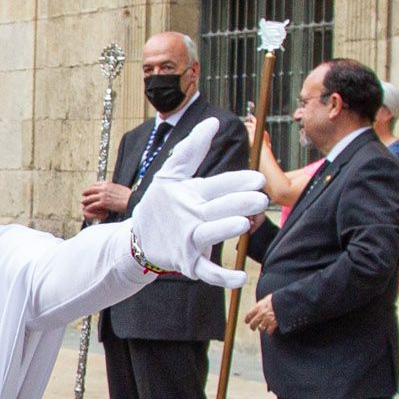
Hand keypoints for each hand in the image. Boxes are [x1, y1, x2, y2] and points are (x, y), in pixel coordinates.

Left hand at [81, 181, 130, 220]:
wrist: (131, 200)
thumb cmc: (128, 195)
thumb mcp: (118, 188)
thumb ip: (112, 188)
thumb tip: (111, 189)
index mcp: (107, 184)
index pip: (95, 184)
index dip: (91, 187)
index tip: (89, 190)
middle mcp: (103, 188)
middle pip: (90, 190)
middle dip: (86, 193)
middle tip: (83, 195)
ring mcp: (103, 195)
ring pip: (90, 198)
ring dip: (85, 201)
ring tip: (83, 202)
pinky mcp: (103, 203)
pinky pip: (93, 205)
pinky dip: (89, 207)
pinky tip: (87, 209)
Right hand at [129, 119, 268, 287]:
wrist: (139, 240)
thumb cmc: (160, 205)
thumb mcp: (170, 175)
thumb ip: (191, 149)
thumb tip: (211, 121)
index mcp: (189, 194)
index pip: (215, 185)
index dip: (236, 182)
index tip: (257, 179)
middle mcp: (189, 217)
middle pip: (216, 208)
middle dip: (237, 203)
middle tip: (259, 199)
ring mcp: (188, 241)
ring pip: (209, 235)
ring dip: (224, 229)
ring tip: (243, 223)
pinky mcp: (188, 263)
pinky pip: (206, 271)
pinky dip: (222, 276)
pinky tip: (242, 277)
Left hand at [243, 294, 278, 333]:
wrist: (285, 301)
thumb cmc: (276, 298)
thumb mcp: (267, 298)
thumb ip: (262, 304)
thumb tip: (260, 305)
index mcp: (258, 307)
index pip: (249, 315)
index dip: (247, 319)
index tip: (247, 322)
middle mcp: (261, 314)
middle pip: (253, 324)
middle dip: (252, 327)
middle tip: (253, 328)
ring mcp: (267, 319)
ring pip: (260, 328)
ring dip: (261, 329)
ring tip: (262, 329)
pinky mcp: (274, 323)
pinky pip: (269, 331)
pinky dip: (269, 331)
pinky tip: (270, 331)